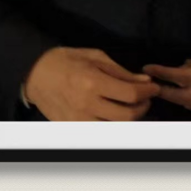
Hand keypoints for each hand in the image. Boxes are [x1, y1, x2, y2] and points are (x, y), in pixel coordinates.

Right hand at [24, 47, 160, 120]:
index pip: (131, 94)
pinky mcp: (71, 128)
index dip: (148, 91)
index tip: (154, 87)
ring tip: (134, 107)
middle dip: (143, 107)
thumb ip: (121, 71)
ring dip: (130, 120)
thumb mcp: (96, 57)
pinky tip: (116, 115)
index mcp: (93, 82)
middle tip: (146, 98)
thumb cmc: (68, 60)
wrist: (36, 73)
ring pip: (115, 129)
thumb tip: (144, 80)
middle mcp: (87, 104)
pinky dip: (112, 126)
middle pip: (127, 116)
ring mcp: (78, 120)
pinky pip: (99, 133)